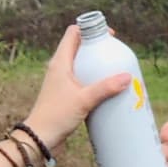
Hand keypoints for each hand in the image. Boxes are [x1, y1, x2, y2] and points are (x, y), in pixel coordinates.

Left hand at [23, 24, 132, 148]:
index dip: (90, 29)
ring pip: (80, 63)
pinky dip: (92, 78)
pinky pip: (81, 78)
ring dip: (95, 63)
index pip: (73, 33)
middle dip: (97, 47)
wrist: (40, 137)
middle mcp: (59, 67)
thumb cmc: (56, 116)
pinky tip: (104, 87)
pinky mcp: (64, 92)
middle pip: (79, 46)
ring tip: (113, 70)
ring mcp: (61, 80)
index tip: (108, 37)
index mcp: (60, 62)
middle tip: (114, 54)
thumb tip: (128, 77)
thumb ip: (105, 88)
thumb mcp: (84, 100)